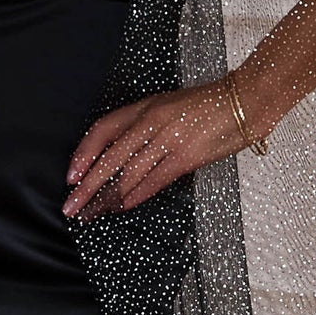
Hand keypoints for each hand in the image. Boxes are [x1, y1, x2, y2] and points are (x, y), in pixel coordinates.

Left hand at [63, 76, 270, 219]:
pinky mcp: (186, 157)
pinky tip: (122, 206)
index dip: (84, 153)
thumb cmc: (207, 105)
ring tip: (93, 212)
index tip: (72, 175)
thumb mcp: (167, 105)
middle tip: (71, 205)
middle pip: (110, 157)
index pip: (103, 130)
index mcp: (145, 107)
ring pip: (128, 173)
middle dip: (88, 185)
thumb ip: (143, 126)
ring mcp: (168, 140)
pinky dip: (136, 195)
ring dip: (108, 197)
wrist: (244, 102)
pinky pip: (153, 180)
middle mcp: (152, 122)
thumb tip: (118, 155)